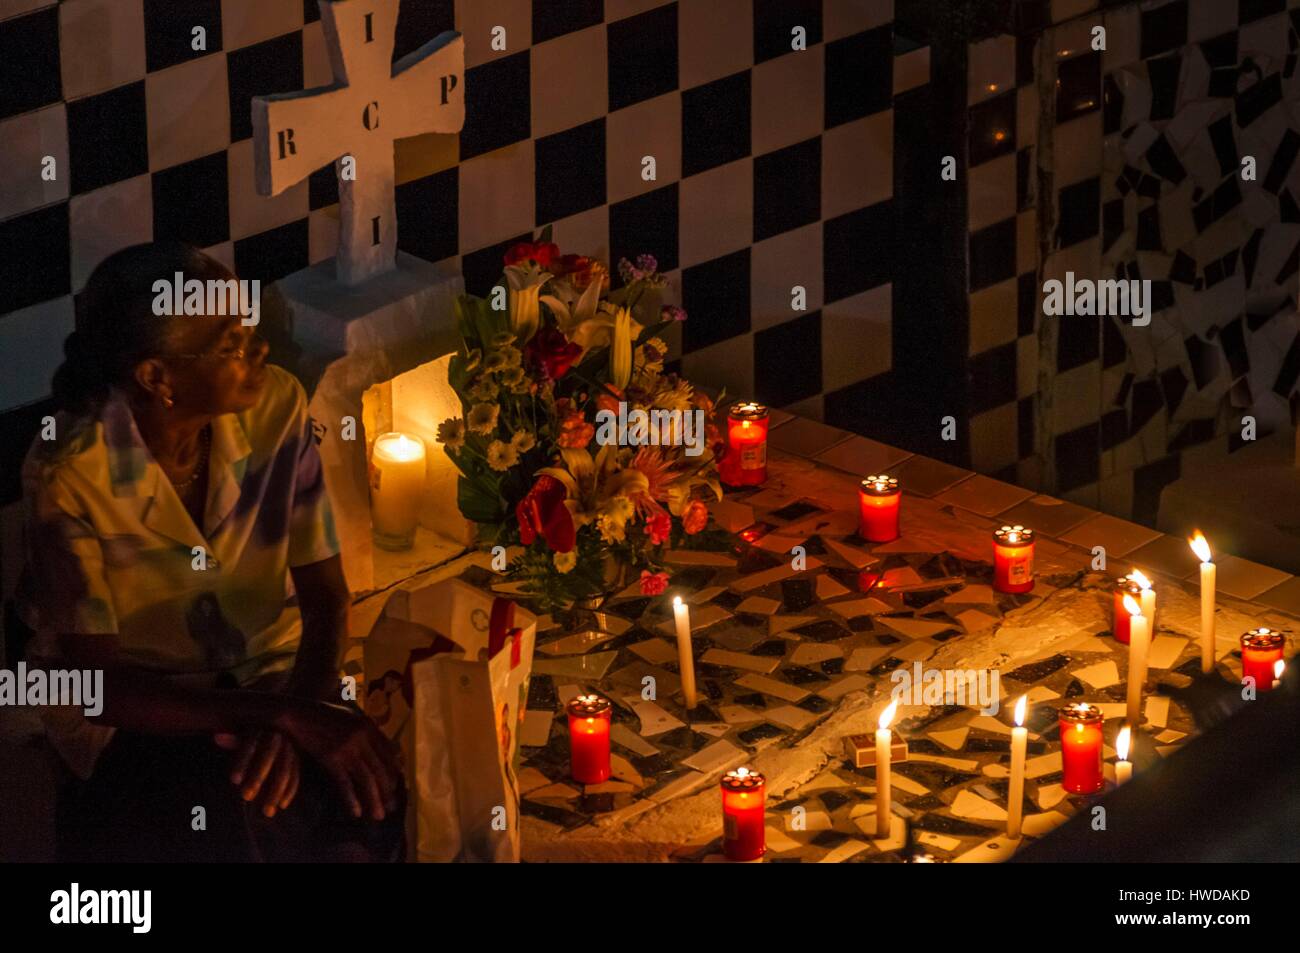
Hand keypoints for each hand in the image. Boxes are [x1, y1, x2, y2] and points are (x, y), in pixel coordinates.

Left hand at [214, 731, 300, 817]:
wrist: (277, 735)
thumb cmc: (253, 741)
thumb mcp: (243, 739)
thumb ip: (233, 741)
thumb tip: (217, 737)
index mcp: (261, 731)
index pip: (250, 746)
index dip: (242, 762)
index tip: (233, 780)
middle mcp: (277, 738)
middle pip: (268, 758)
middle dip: (257, 777)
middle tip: (245, 797)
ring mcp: (289, 749)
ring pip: (283, 771)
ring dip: (275, 791)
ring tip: (266, 811)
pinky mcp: (297, 760)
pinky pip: (295, 776)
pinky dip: (290, 791)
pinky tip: (282, 806)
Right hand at [278, 701, 400, 821]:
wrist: (297, 714)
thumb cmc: (322, 715)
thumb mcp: (350, 716)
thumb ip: (366, 729)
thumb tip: (385, 746)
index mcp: (368, 726)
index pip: (389, 754)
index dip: (395, 773)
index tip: (396, 787)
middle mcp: (362, 737)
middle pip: (381, 769)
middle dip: (388, 791)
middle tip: (392, 807)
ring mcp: (347, 748)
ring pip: (367, 779)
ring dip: (374, 800)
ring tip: (379, 816)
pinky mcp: (331, 758)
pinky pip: (345, 784)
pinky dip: (352, 800)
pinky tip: (356, 813)